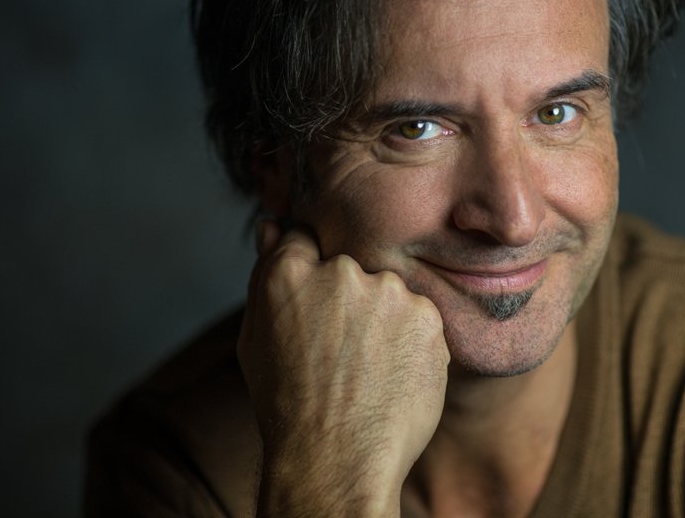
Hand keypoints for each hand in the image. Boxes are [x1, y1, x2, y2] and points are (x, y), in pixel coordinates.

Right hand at [238, 220, 449, 516]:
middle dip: (350, 300)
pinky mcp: (427, 317)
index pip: (305, 240)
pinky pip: (420, 319)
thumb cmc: (288, 405)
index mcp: (289, 272)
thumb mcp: (257, 338)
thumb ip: (267, 275)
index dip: (312, 275)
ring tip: (368, 370)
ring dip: (384, 319)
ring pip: (389, 293)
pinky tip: (393, 376)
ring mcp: (388, 292)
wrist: (337, 460)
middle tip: (343, 352)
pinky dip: (412, 342)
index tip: (318, 306)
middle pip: (351, 268)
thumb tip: (273, 225)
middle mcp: (340, 271)